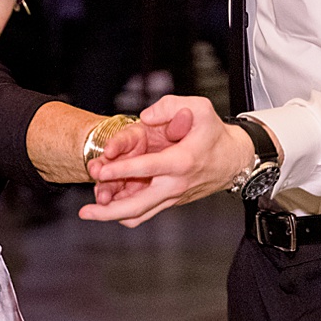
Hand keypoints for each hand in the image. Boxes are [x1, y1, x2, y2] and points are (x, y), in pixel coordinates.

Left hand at [81, 95, 256, 226]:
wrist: (235, 159)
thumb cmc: (215, 133)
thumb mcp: (200, 107)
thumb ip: (170, 106)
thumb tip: (145, 116)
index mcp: (181, 161)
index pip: (147, 168)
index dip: (122, 170)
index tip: (101, 170)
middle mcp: (175, 184)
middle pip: (138, 207)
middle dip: (109, 211)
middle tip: (86, 211)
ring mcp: (173, 196)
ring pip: (140, 214)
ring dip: (114, 214)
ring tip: (92, 210)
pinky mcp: (171, 201)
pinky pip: (146, 211)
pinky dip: (126, 211)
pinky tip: (110, 204)